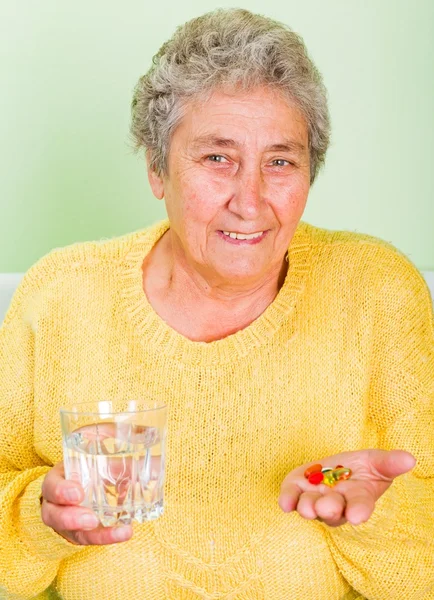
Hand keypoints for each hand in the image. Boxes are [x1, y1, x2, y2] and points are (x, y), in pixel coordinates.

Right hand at [41, 462, 132, 544]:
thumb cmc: (84, 471)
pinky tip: (124, 533)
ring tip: (120, 532)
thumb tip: (150, 460)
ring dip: (96, 535)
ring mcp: (66, 523)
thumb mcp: (93, 461)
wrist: (77, 487)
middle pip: (54, 515)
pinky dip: (107, 537)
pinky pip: (89, 539)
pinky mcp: (79, 534)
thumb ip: (114, 459)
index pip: (52, 486)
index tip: (78, 494)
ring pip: (72, 533)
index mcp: (56, 480)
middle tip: (92, 520)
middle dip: (72, 519)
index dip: (62, 491)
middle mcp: (55, 505)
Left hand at [278, 449, 415, 526]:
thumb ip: (390, 462)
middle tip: (327, 506)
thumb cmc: (362, 469)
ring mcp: (315, 499)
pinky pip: (291, 498)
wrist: (337, 469)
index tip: (356, 516)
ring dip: (308, 506)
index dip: (358, 511)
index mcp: (358, 499)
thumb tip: (410, 459)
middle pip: (332, 512)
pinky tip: (286, 502)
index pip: (360, 507)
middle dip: (329, 509)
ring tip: (308, 505)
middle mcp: (336, 505)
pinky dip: (287, 499)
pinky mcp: (297, 490)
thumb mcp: (378, 462)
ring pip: (310, 508)